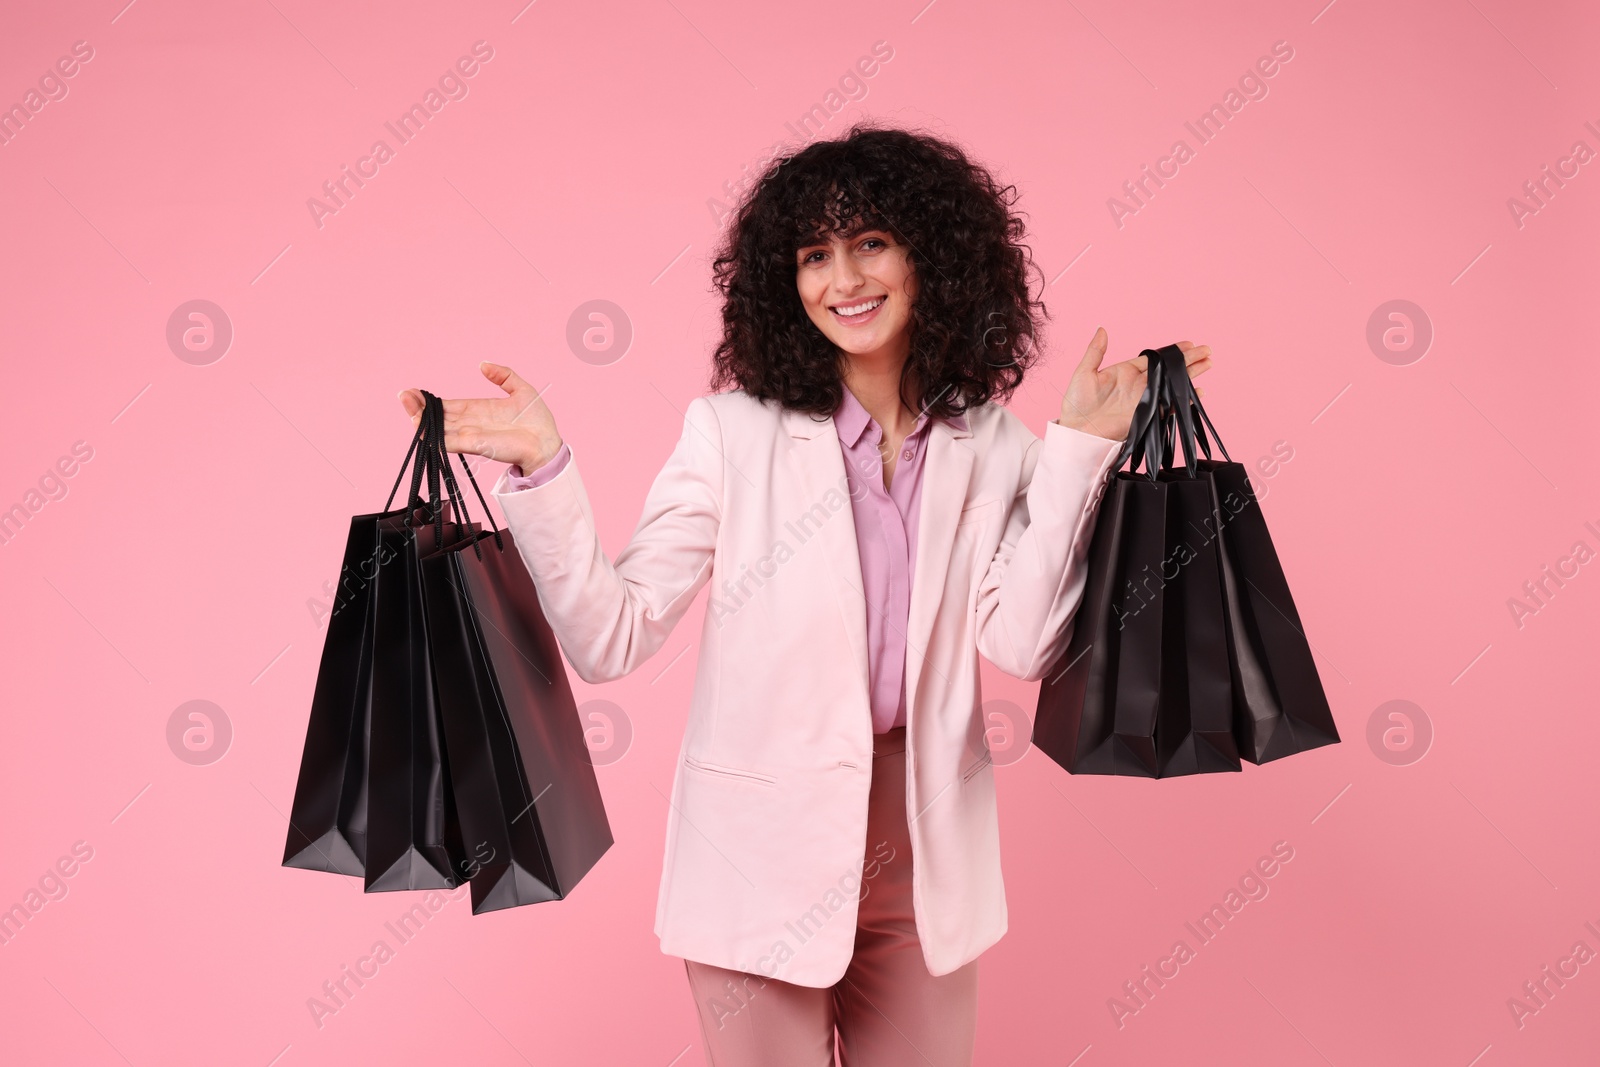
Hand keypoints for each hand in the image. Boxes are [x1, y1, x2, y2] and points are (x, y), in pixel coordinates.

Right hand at [397, 362, 562, 472]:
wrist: (547, 442)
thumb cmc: (537, 421)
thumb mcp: (521, 389)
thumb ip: (503, 375)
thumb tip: (483, 364)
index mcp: (476, 410)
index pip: (446, 406)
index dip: (429, 400)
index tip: (413, 391)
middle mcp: (469, 423)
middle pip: (437, 416)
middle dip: (418, 407)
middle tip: (403, 395)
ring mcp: (470, 435)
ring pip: (438, 428)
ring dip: (420, 419)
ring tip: (406, 405)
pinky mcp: (475, 445)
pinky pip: (449, 442)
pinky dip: (434, 437)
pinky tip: (420, 428)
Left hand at [1057, 328, 1212, 440]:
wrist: (1078, 431)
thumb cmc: (1077, 404)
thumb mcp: (1084, 372)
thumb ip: (1095, 351)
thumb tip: (1101, 329)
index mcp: (1125, 371)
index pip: (1155, 358)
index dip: (1172, 351)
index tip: (1189, 343)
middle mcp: (1138, 384)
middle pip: (1169, 369)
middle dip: (1188, 360)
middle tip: (1207, 350)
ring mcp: (1145, 399)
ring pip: (1173, 384)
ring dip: (1191, 374)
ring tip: (1208, 364)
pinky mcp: (1148, 414)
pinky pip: (1170, 405)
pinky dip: (1184, 399)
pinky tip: (1198, 392)